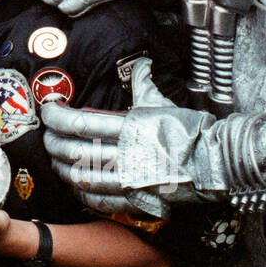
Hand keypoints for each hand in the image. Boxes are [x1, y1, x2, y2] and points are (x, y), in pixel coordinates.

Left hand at [40, 57, 197, 217]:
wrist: (217, 162)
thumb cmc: (190, 131)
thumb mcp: (164, 104)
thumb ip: (144, 85)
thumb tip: (142, 65)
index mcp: (131, 127)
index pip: (79, 122)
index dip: (56, 117)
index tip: (49, 111)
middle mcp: (127, 155)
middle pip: (73, 151)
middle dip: (52, 143)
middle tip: (47, 137)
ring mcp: (130, 181)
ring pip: (81, 177)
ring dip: (61, 169)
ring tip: (56, 161)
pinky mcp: (136, 201)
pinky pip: (98, 200)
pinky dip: (81, 193)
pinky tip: (75, 184)